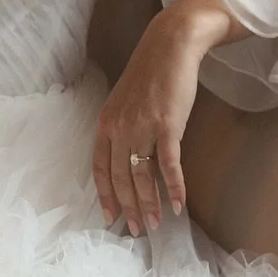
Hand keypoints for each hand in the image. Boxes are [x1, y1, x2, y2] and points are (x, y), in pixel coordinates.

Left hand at [94, 0, 244, 235]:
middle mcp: (119, 128)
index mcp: (106, 123)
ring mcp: (142, 128)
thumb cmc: (151, 73)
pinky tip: (178, 205)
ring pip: (142, 176)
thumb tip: (126, 155)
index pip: (99, 168)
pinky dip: (173, 188)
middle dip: (128, 208)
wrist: (171, 46)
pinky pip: (167, 165)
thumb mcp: (125, 101)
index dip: (105, 195)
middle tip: (137, 231)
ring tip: (155, 224)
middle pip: (120, 178)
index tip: (110, 218)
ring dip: (149, 204)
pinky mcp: (167, 126)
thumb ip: (122, 127)